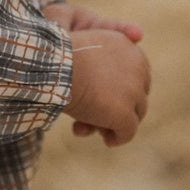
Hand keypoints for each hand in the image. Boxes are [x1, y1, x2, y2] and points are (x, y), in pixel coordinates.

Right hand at [43, 3, 149, 143]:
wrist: (51, 65)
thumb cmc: (61, 54)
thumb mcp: (90, 49)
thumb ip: (106, 61)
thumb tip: (117, 74)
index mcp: (129, 48)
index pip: (137, 75)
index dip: (121, 89)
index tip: (105, 97)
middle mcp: (138, 67)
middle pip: (137, 95)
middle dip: (119, 107)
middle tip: (100, 116)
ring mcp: (133, 91)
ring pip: (134, 114)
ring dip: (114, 123)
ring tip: (94, 127)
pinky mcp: (124, 113)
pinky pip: (128, 132)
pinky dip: (118, 138)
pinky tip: (107, 141)